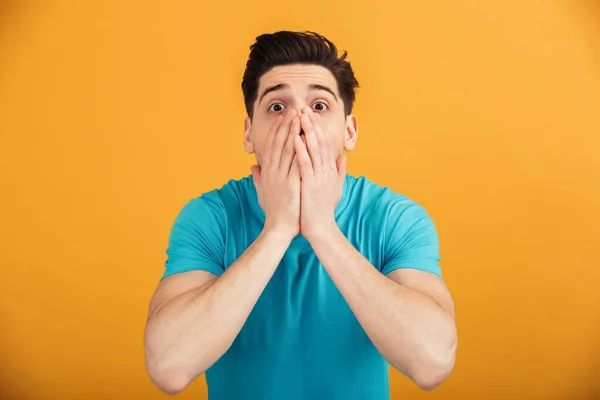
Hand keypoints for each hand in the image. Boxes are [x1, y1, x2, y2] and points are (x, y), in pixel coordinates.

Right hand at [250, 109, 301, 239]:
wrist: (278, 229)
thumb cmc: (273, 212)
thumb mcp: (262, 192)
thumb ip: (258, 178)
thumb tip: (253, 166)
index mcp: (268, 172)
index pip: (272, 146)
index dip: (278, 130)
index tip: (284, 117)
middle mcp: (273, 172)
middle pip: (279, 144)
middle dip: (286, 126)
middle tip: (293, 110)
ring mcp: (281, 178)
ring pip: (288, 150)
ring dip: (293, 132)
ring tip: (299, 118)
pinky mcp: (291, 185)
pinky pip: (296, 164)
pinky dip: (300, 150)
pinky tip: (305, 138)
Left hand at [294, 107, 345, 239]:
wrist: (321, 228)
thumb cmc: (324, 210)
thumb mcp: (335, 188)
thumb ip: (339, 172)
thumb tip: (343, 158)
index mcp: (330, 170)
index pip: (325, 144)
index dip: (318, 129)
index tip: (311, 116)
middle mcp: (326, 171)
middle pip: (320, 142)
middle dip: (312, 125)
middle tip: (305, 109)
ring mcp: (319, 177)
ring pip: (314, 149)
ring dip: (307, 132)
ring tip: (300, 117)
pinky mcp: (311, 184)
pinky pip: (306, 164)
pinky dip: (301, 150)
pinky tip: (296, 138)